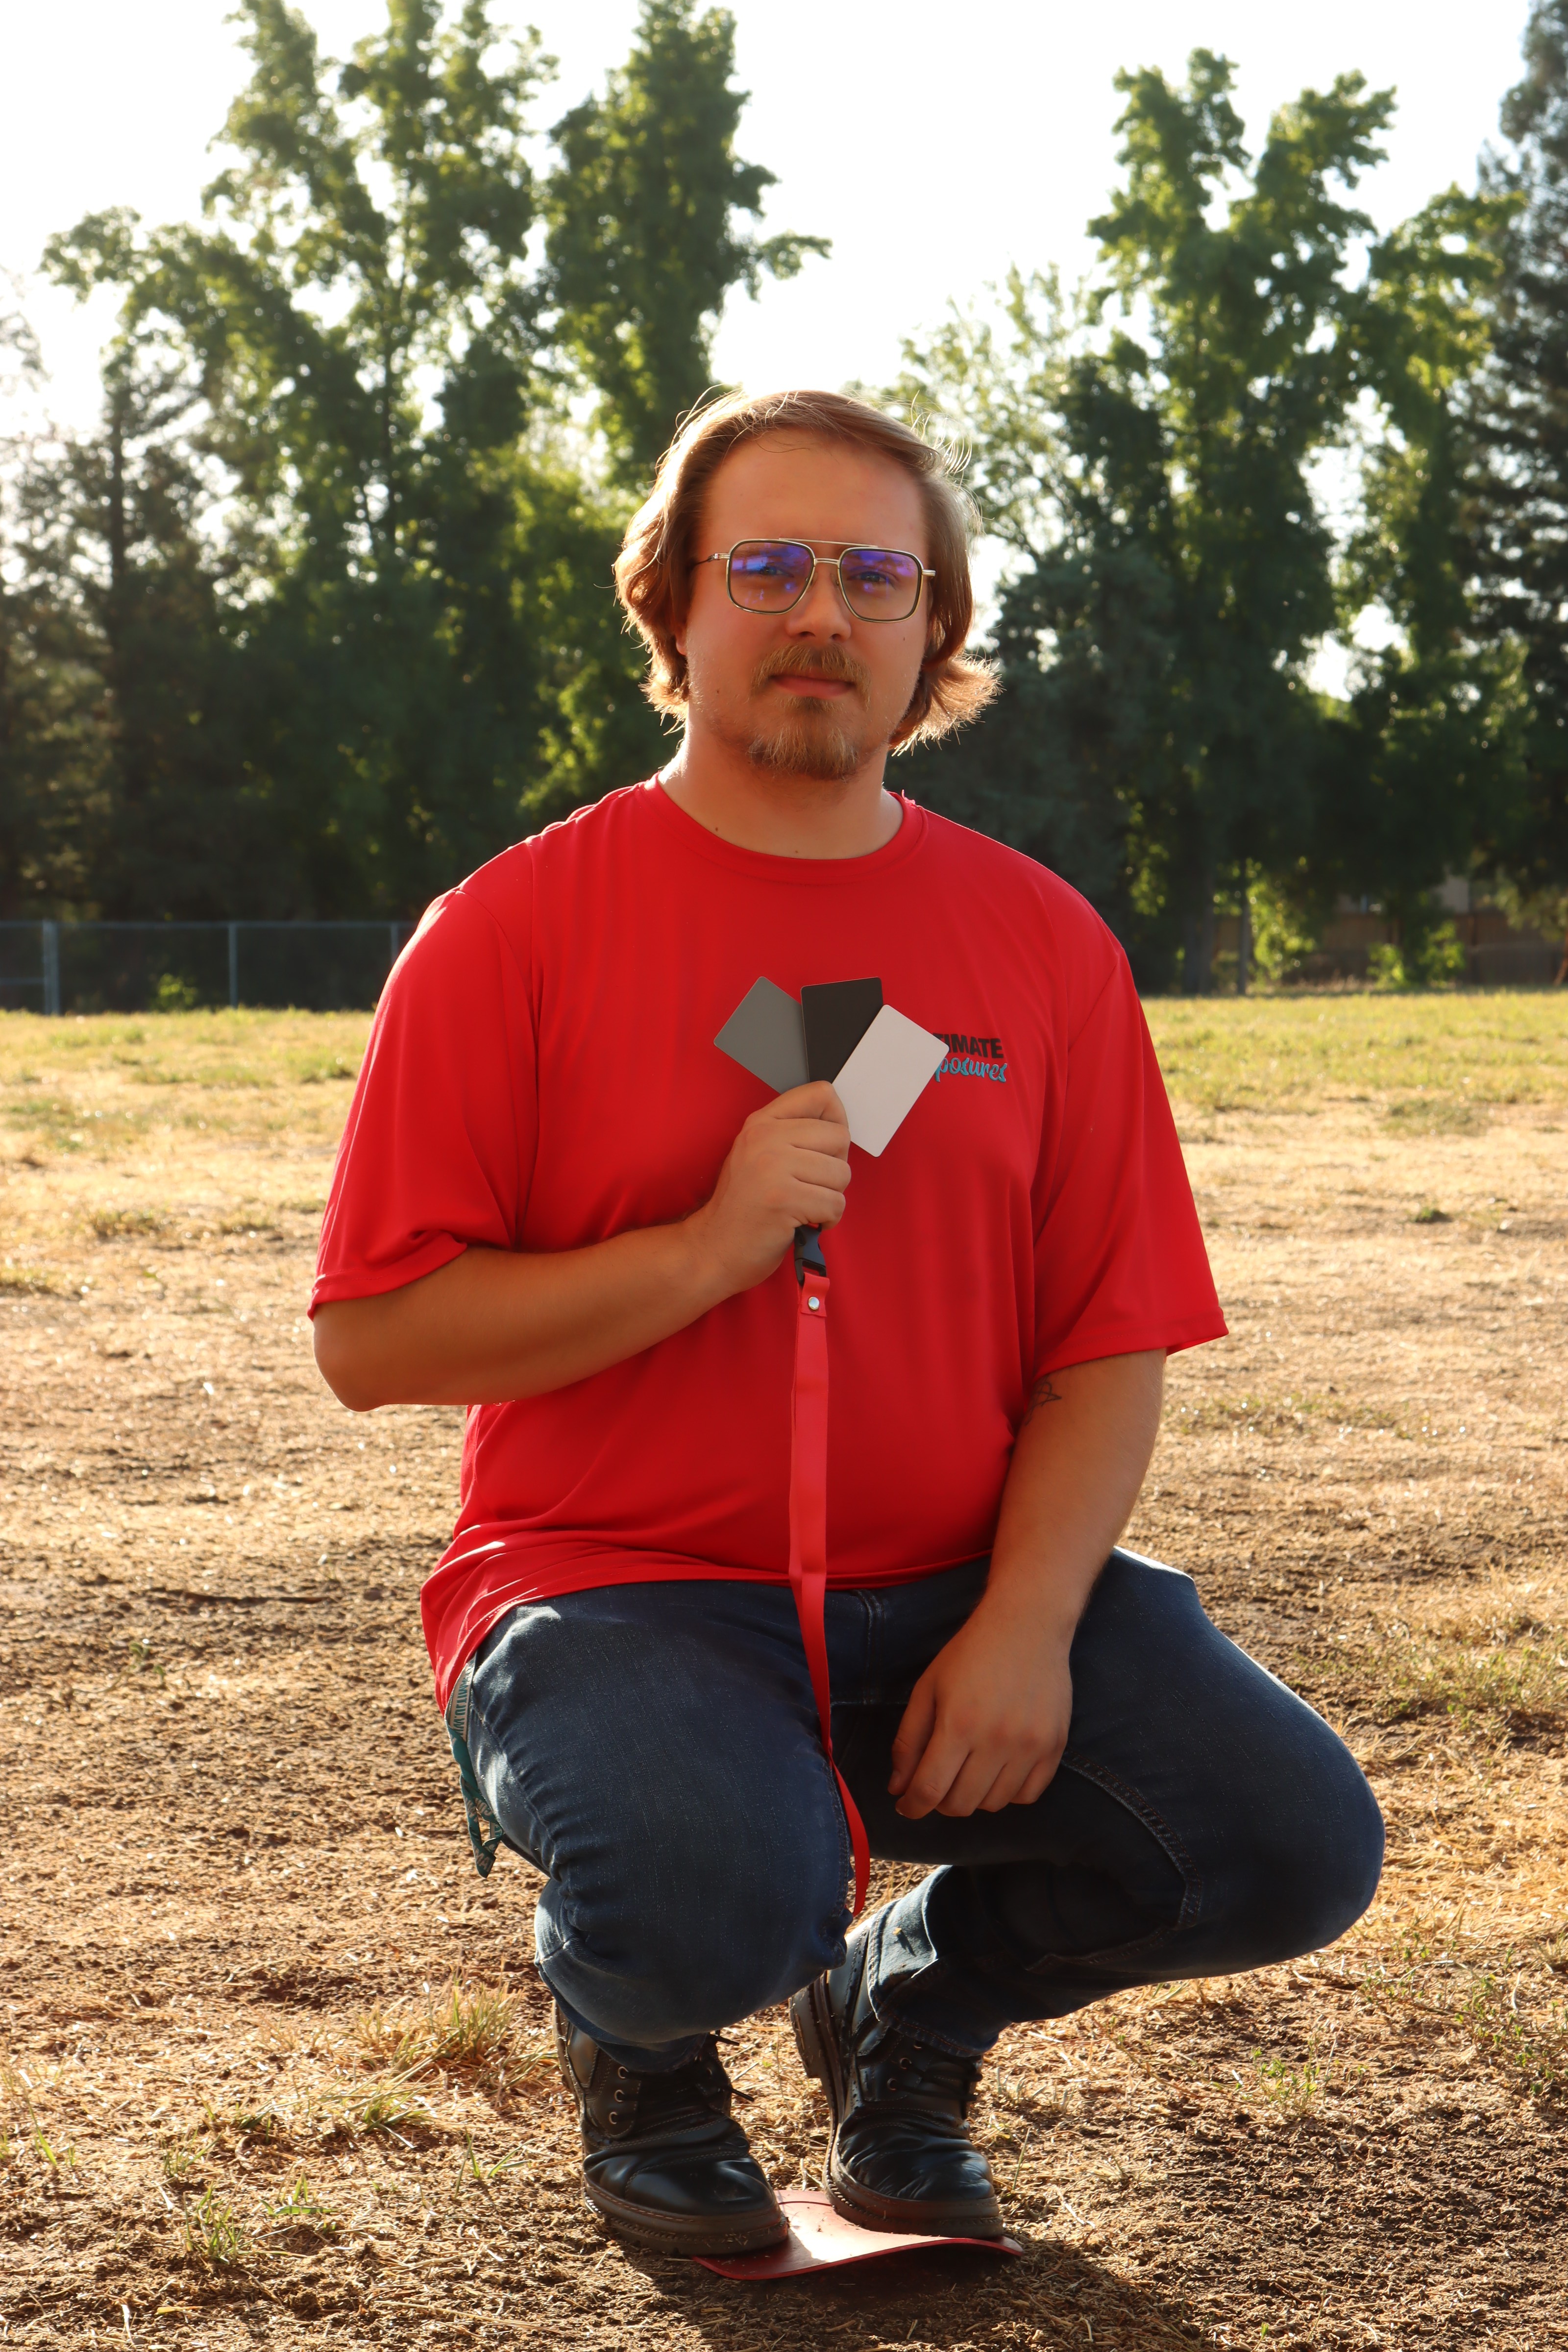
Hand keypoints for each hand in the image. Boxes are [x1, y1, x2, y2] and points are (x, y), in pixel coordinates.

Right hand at [687, 1081, 850, 1296]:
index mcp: (761, 1123)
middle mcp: (765, 1138)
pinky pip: (835, 1204)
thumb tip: (841, 1126)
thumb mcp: (759, 1155)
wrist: (714, 1248)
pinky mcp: (783, 1200)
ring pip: (841, 1174)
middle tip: (810, 1186)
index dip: (836, 1122)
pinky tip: (805, 1222)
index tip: (823, 1148)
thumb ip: (793, 1134)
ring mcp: (772, 1168)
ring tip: (804, 1205)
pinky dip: (828, 1220)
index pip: (822, 1095)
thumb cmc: (746, 1206)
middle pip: (840, 1137)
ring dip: (831, 1197)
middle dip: (834, 1168)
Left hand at [887, 1597, 1073, 1817]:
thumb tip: (898, 1788)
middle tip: (937, 1781)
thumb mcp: (927, 1688)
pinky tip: (997, 1769)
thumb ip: (908, 1741)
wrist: (1027, 1624)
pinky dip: (1008, 1792)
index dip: (911, 1806)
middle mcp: (997, 1740)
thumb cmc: (970, 1654)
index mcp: (959, 1724)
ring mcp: (1030, 1746)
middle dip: (939, 1802)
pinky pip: (1028, 1795)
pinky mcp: (1055, 1746)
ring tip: (968, 1769)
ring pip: (994, 1804)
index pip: (930, 1790)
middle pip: (961, 1805)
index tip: (905, 1806)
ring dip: (973, 1796)